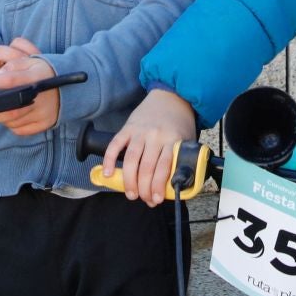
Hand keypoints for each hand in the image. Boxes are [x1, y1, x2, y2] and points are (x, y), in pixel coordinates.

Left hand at [0, 43, 58, 135]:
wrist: (68, 88)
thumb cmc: (44, 73)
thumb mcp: (32, 61)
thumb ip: (13, 65)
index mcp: (38, 76)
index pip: (11, 80)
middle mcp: (42, 97)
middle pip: (10, 110)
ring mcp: (44, 113)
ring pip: (13, 122)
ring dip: (1, 117)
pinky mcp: (45, 124)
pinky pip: (21, 130)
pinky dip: (12, 125)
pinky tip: (13, 116)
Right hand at [101, 90, 198, 206]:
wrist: (171, 96)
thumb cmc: (179, 122)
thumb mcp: (187, 140)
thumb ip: (180, 160)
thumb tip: (174, 186)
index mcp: (172, 140)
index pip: (164, 168)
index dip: (159, 186)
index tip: (156, 199)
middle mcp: (155, 136)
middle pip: (146, 167)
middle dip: (144, 188)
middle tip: (144, 199)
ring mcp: (140, 131)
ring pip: (131, 160)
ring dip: (129, 180)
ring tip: (130, 194)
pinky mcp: (127, 127)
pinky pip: (116, 145)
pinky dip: (110, 160)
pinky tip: (108, 174)